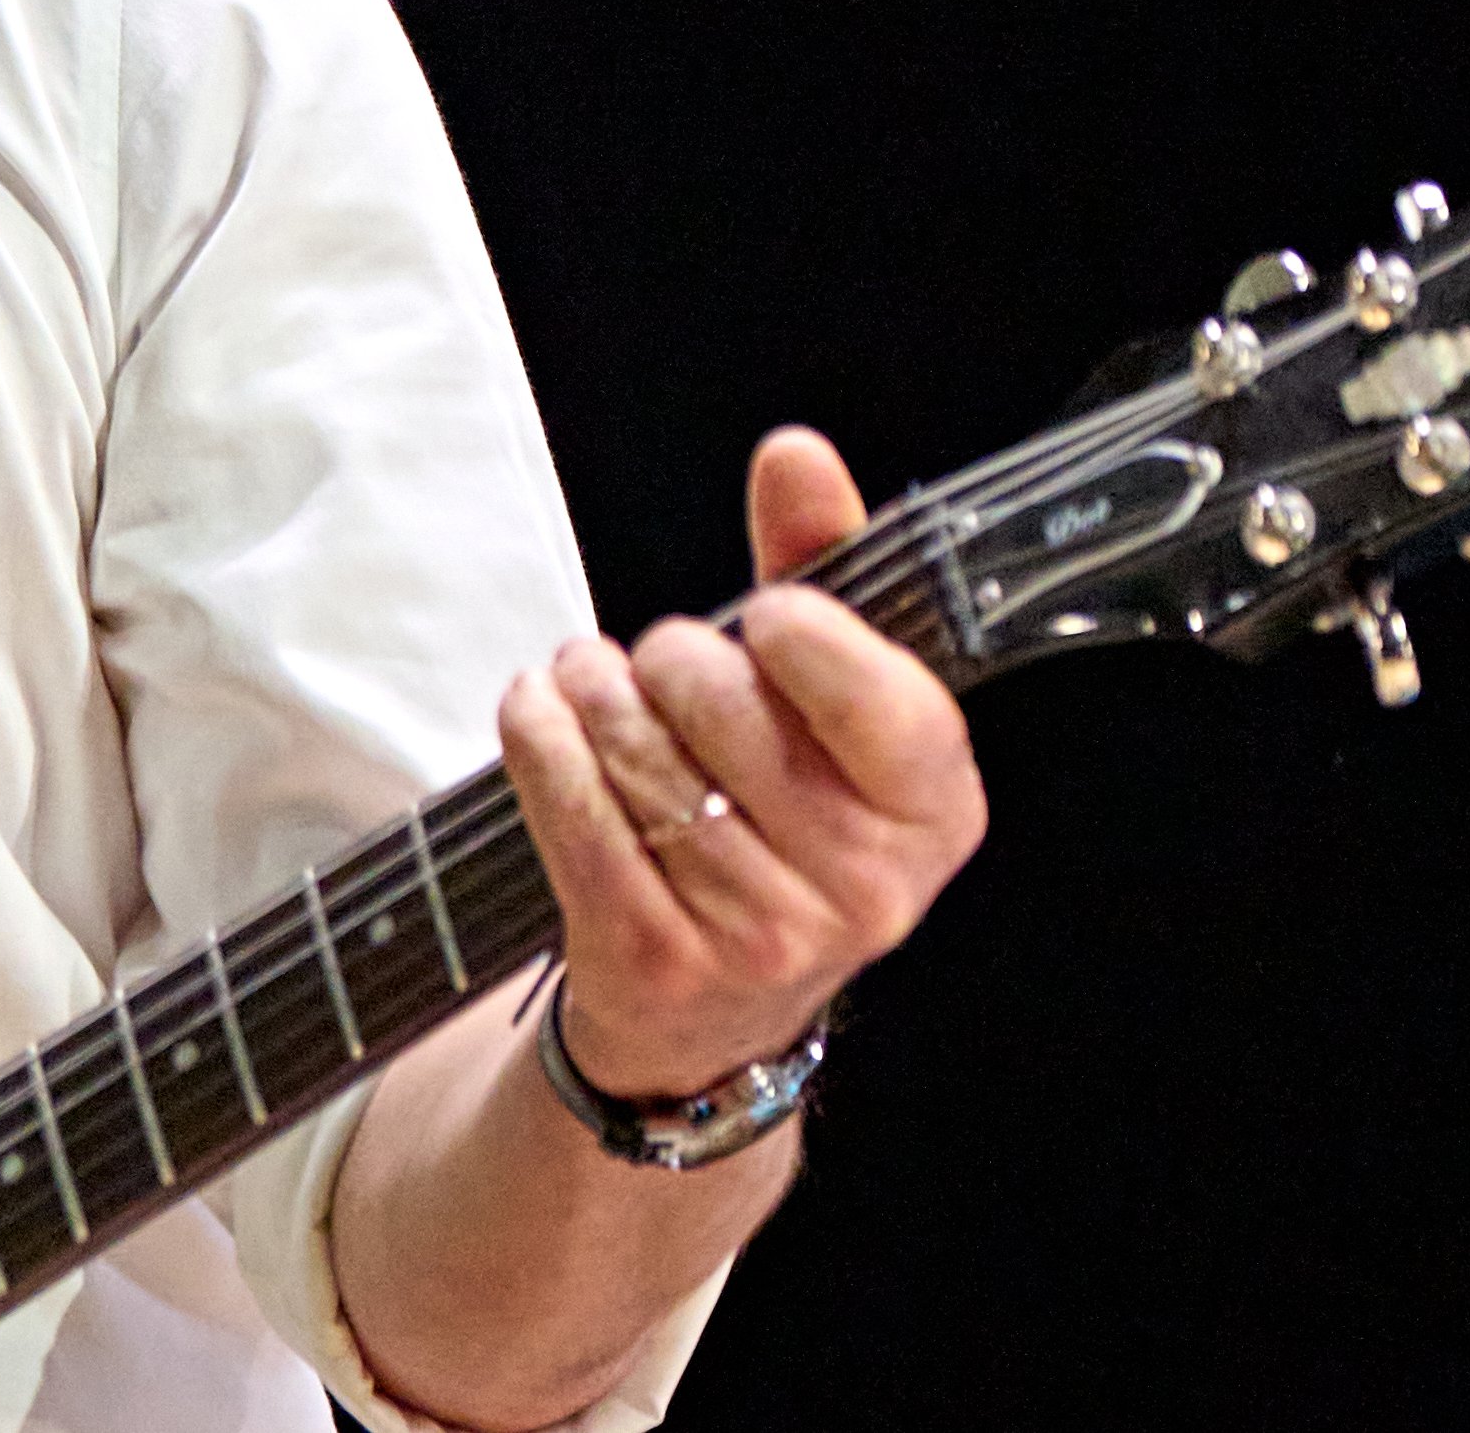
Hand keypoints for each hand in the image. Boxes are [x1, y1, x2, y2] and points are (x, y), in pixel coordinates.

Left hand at [493, 425, 987, 1099]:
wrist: (707, 1014)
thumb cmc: (772, 817)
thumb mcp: (825, 704)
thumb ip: (819, 567)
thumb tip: (795, 455)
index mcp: (934, 810)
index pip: (870, 689)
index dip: (794, 630)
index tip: (764, 622)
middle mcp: (865, 885)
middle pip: (721, 698)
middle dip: (670, 657)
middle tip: (661, 669)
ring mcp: (759, 933)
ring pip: (632, 742)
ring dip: (589, 688)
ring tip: (593, 689)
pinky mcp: (651, 955)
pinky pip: (565, 798)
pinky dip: (535, 732)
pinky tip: (540, 714)